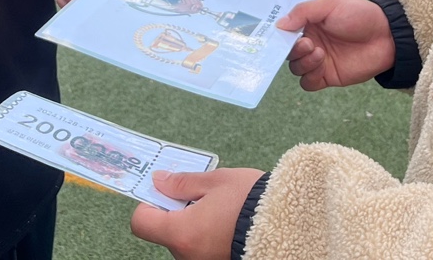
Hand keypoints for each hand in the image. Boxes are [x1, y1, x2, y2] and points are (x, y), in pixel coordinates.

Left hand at [131, 168, 264, 259]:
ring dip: (195, 225)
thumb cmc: (251, 201)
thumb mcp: (215, 181)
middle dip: (178, 213)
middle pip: (166, 232)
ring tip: (223, 211)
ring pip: (186, 241)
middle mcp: (187, 256)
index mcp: (182, 233)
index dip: (148, 204)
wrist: (291, 225)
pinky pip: (202, 249)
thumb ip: (182, 182)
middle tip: (202, 196)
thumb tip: (158, 181)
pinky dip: (208, 236)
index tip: (165, 192)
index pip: (141, 223)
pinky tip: (229, 224)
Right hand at [280, 0, 395, 90]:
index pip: (285, 32)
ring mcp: (319, 60)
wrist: (386, 36)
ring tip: (320, 52)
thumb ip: (303, 12)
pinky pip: (308, 83)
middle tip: (309, 44)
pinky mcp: (328, 76)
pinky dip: (310, 77)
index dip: (280, 36)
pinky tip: (322, 65)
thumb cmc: (359, 15)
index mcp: (308, 23)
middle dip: (293, 50)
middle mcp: (310, 42)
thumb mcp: (330, 4)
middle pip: (287, 52)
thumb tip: (279, 25)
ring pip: (296, 68)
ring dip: (303, 62)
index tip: (281, 37)